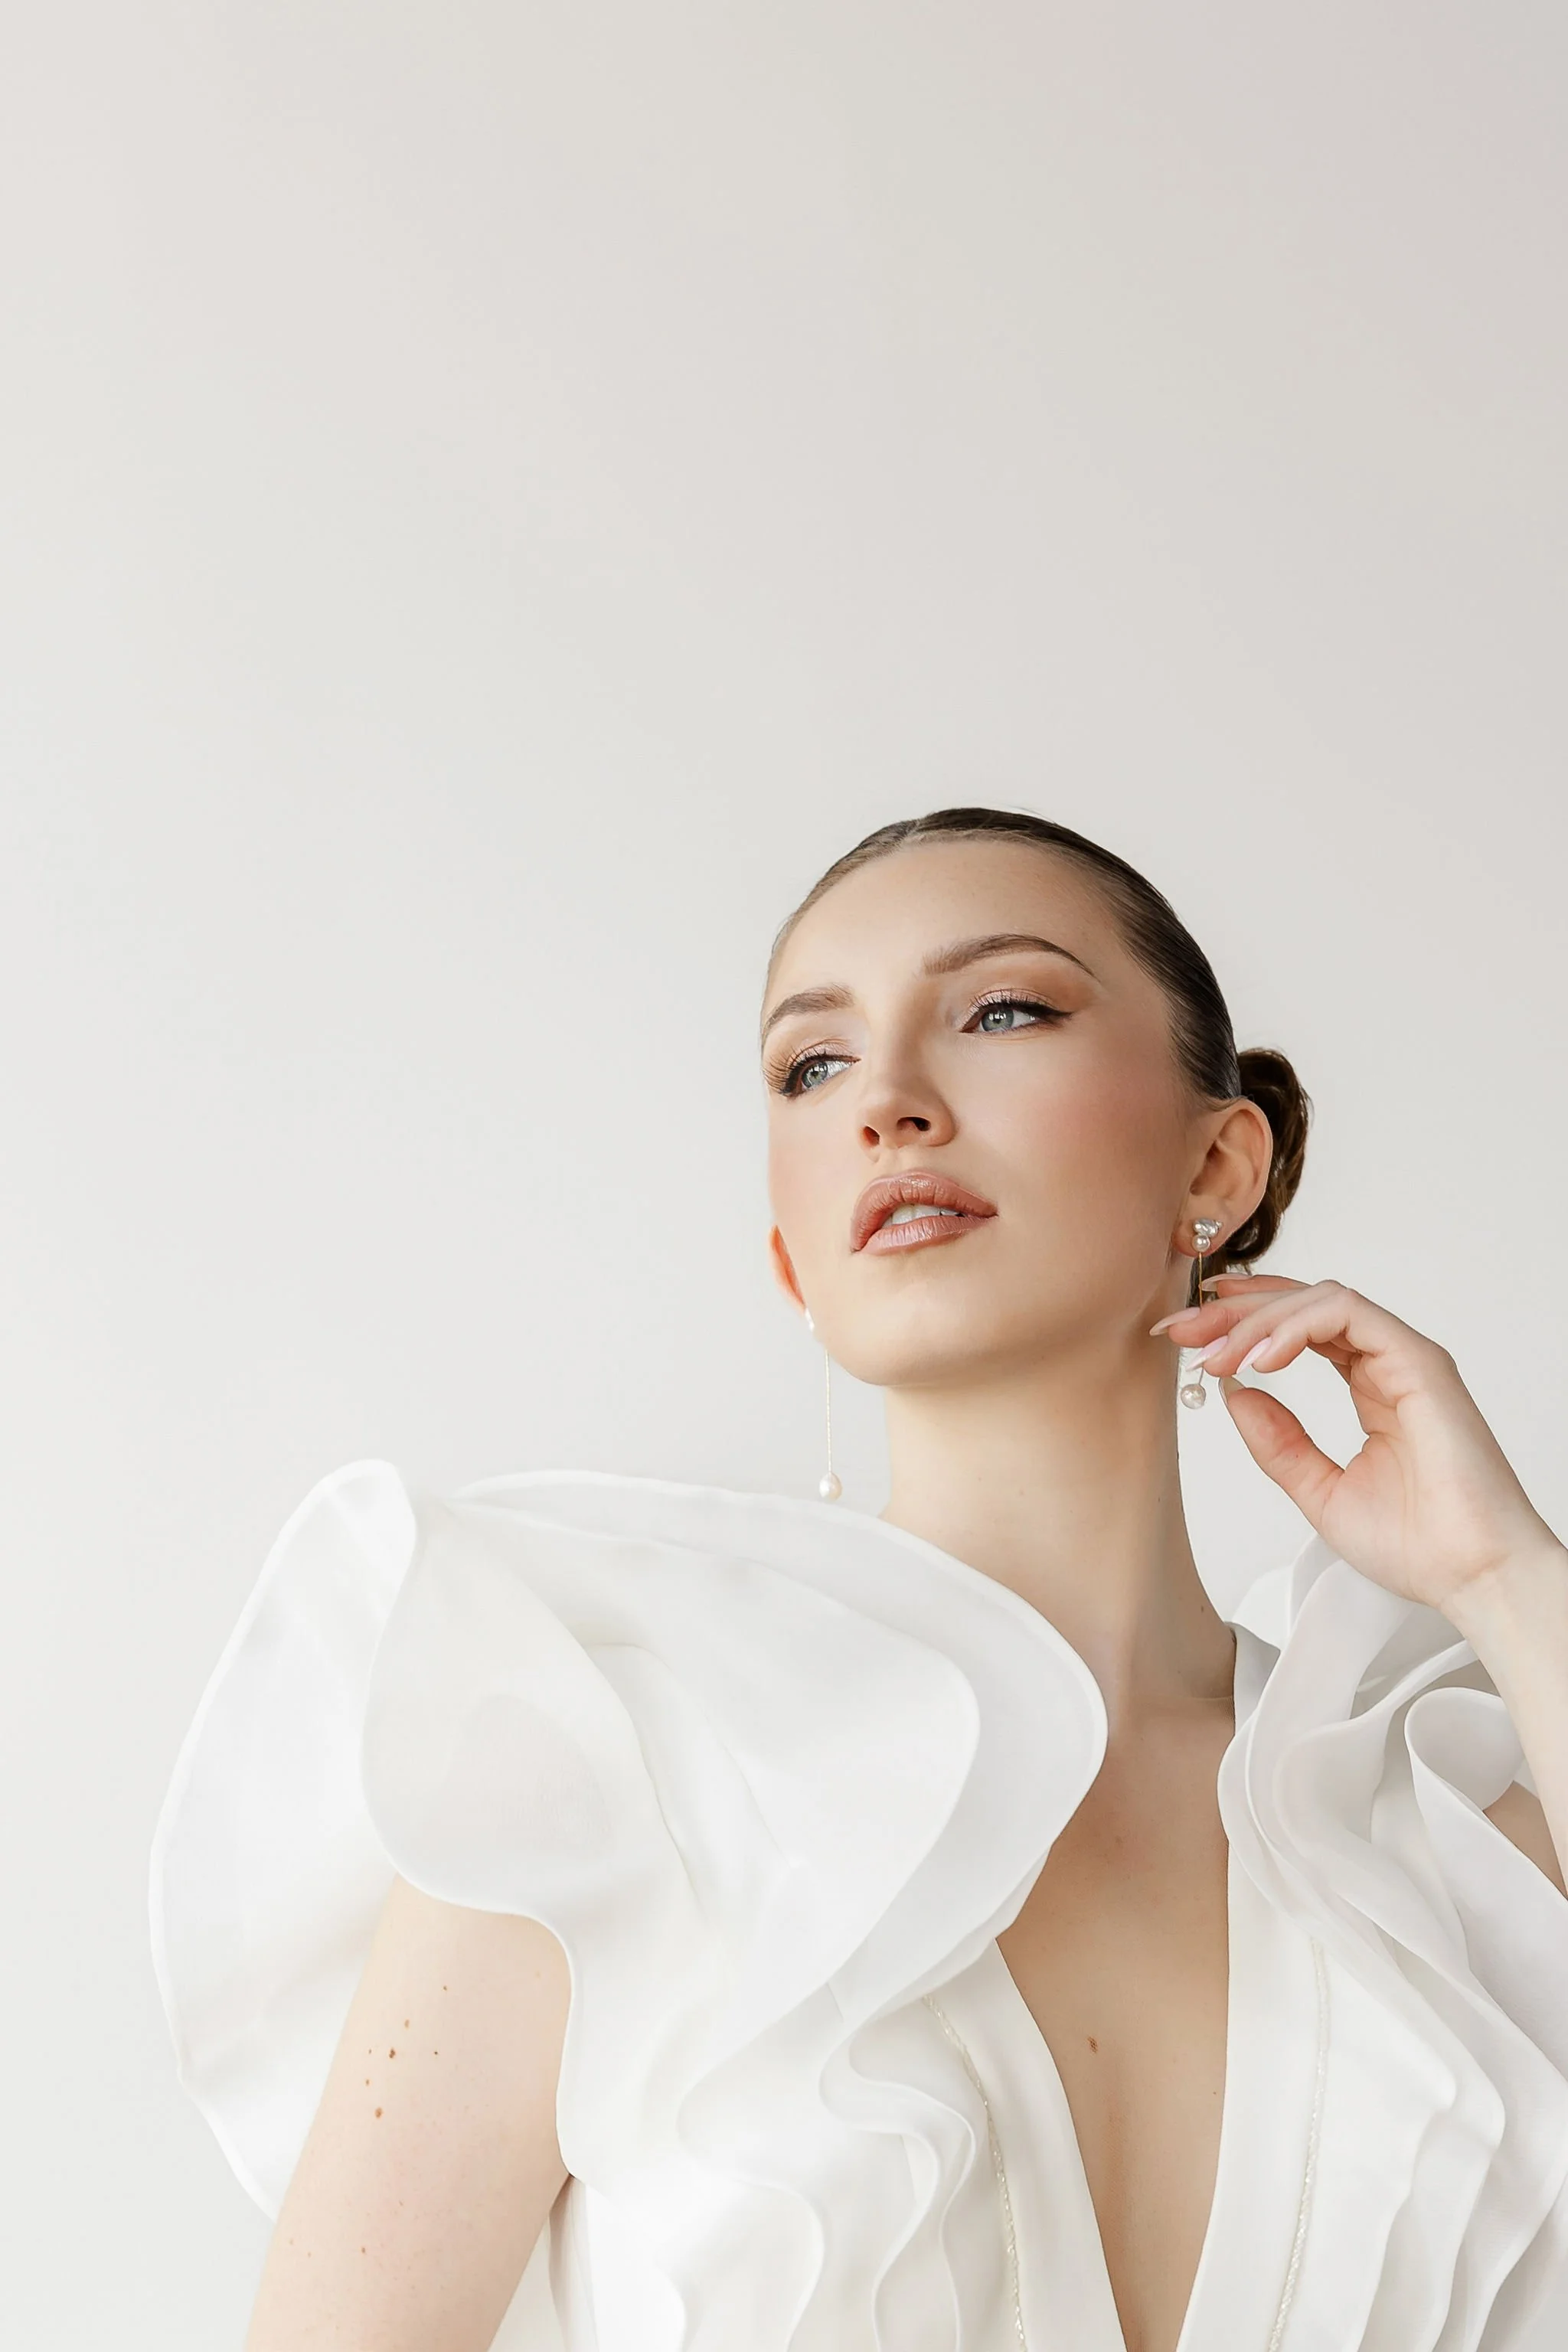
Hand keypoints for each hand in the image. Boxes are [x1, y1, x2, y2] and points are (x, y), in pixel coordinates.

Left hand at [1152, 1273, 1561, 1620]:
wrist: (1472, 1576)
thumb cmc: (1417, 1545)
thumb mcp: (1319, 1490)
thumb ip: (1278, 1442)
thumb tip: (1234, 1394)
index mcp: (1370, 1388)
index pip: (1299, 1330)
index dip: (1240, 1324)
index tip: (1186, 1338)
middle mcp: (1388, 1364)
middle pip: (1302, 1305)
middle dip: (1234, 1312)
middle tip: (1182, 1331)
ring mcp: (1405, 1358)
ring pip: (1321, 1299)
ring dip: (1259, 1318)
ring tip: (1217, 1354)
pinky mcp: (1419, 1361)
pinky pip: (1348, 1314)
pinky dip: (1296, 1326)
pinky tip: (1261, 1357)